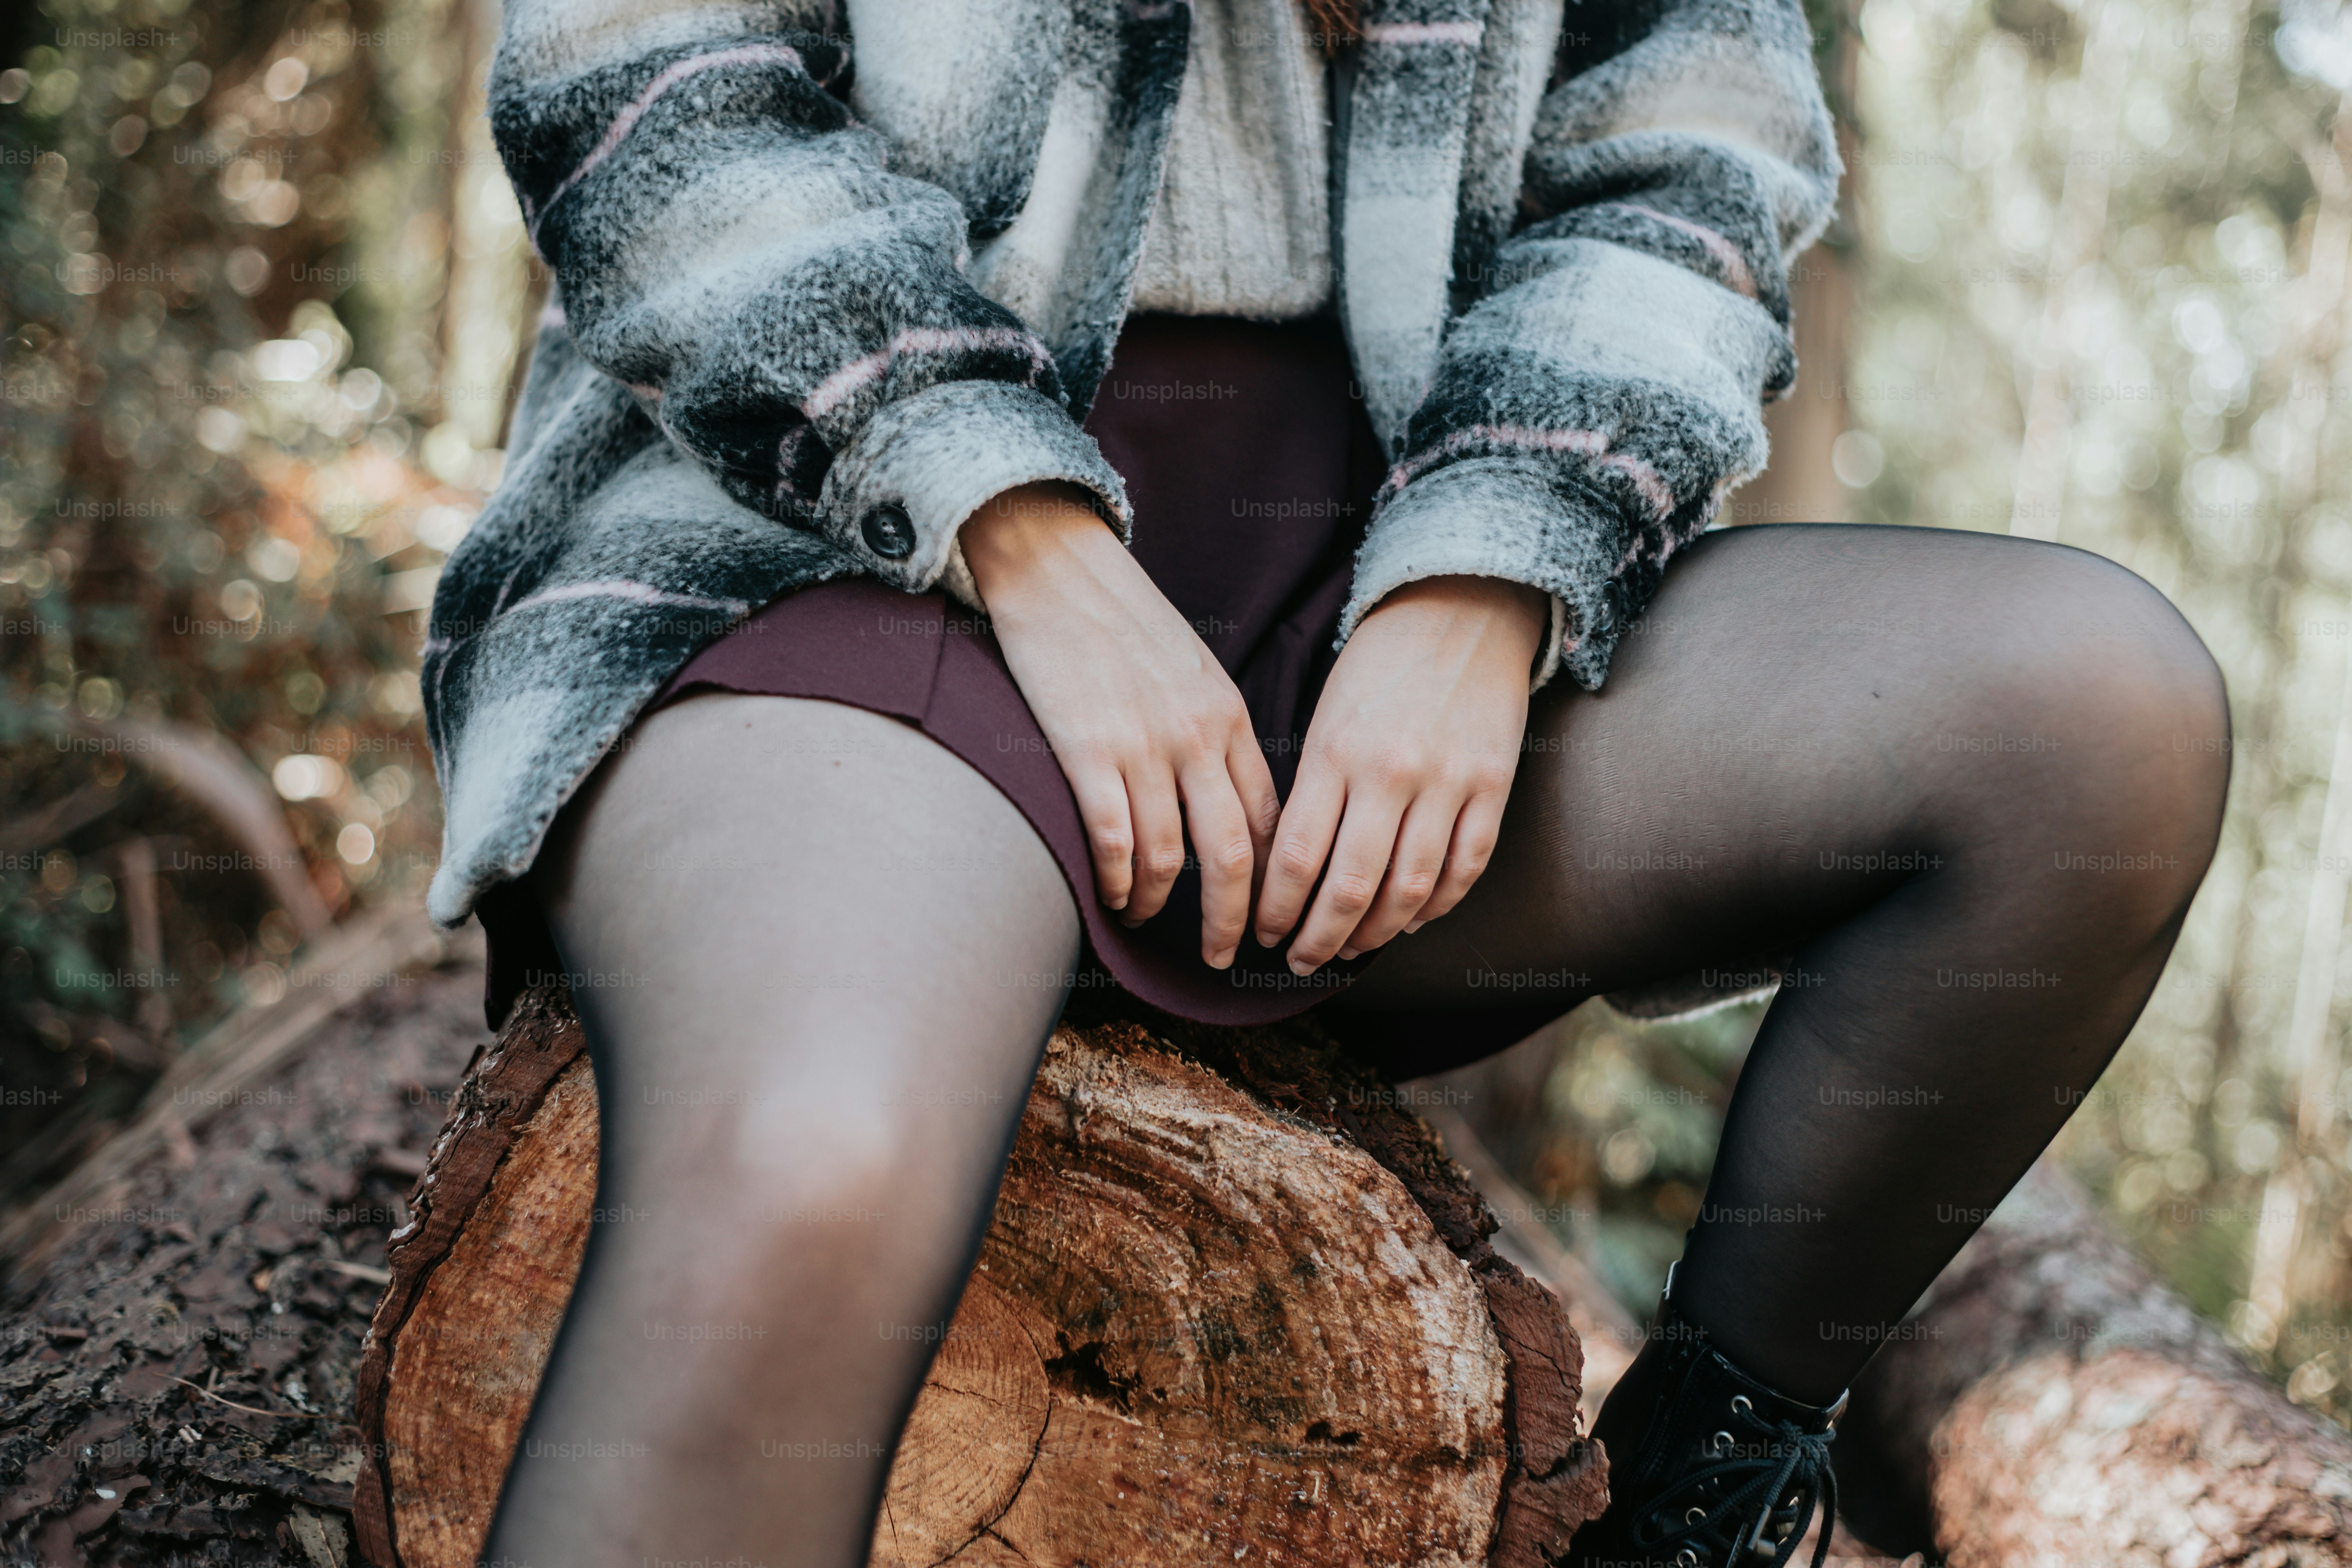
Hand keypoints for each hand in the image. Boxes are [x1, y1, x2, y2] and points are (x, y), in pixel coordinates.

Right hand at [961, 483, 1278, 968]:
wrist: (1058, 566)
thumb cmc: (1122, 621)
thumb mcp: (1193, 673)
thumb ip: (1213, 735)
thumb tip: (1224, 801)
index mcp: (1229, 719)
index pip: (1267, 822)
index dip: (1270, 883)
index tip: (1265, 920)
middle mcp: (1197, 738)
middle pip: (1231, 857)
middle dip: (1232, 922)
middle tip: (1224, 960)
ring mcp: (1143, 746)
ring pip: (1167, 857)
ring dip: (1156, 903)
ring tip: (1143, 920)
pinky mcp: (1088, 750)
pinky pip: (1113, 840)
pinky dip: (1115, 881)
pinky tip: (1110, 896)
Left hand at [1253, 575, 1547, 974]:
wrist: (1462, 609)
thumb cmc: (1379, 667)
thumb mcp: (1326, 719)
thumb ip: (1312, 791)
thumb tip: (1291, 871)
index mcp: (1336, 753)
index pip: (1295, 857)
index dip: (1276, 909)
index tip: (1261, 933)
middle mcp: (1391, 773)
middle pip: (1350, 887)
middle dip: (1318, 938)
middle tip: (1299, 963)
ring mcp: (1449, 782)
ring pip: (1410, 889)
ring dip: (1376, 934)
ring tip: (1350, 950)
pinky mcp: (1494, 785)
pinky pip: (1466, 867)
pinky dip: (1437, 905)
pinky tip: (1410, 922)